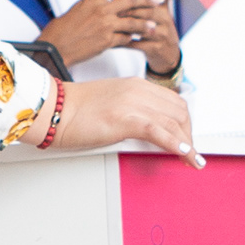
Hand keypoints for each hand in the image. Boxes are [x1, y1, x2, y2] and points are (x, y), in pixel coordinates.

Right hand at [40, 0, 177, 72]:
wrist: (56, 48)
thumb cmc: (63, 29)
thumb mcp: (80, 9)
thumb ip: (98, 3)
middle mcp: (101, 9)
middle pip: (131, 0)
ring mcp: (105, 25)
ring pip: (133, 22)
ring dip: (145, 23)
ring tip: (154, 25)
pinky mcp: (107, 41)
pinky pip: (125, 38)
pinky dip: (130, 39)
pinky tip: (135, 40)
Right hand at [58, 75, 204, 168]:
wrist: (52, 109)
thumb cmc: (74, 110)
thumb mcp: (111, 103)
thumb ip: (130, 110)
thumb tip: (146, 130)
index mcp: (135, 85)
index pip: (173, 101)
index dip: (185, 122)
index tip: (187, 137)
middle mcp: (138, 91)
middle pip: (179, 111)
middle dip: (189, 134)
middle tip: (190, 153)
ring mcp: (132, 104)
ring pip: (174, 122)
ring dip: (188, 144)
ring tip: (192, 160)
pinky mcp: (124, 119)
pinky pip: (159, 132)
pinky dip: (176, 144)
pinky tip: (184, 154)